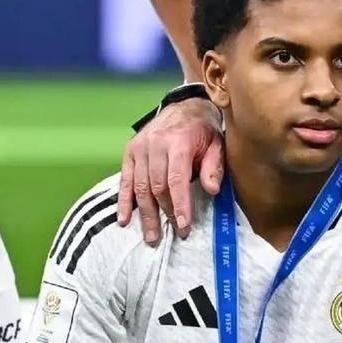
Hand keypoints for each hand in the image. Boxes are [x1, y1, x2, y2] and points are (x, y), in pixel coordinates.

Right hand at [118, 96, 223, 243]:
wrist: (184, 105)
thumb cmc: (204, 129)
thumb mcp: (217, 144)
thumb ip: (214, 166)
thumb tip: (211, 190)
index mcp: (178, 142)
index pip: (176, 179)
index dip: (180, 204)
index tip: (184, 224)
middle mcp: (155, 144)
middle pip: (157, 186)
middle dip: (166, 213)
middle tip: (175, 233)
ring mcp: (140, 147)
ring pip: (140, 187)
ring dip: (145, 214)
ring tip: (151, 236)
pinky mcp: (130, 151)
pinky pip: (125, 180)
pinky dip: (124, 202)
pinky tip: (124, 220)